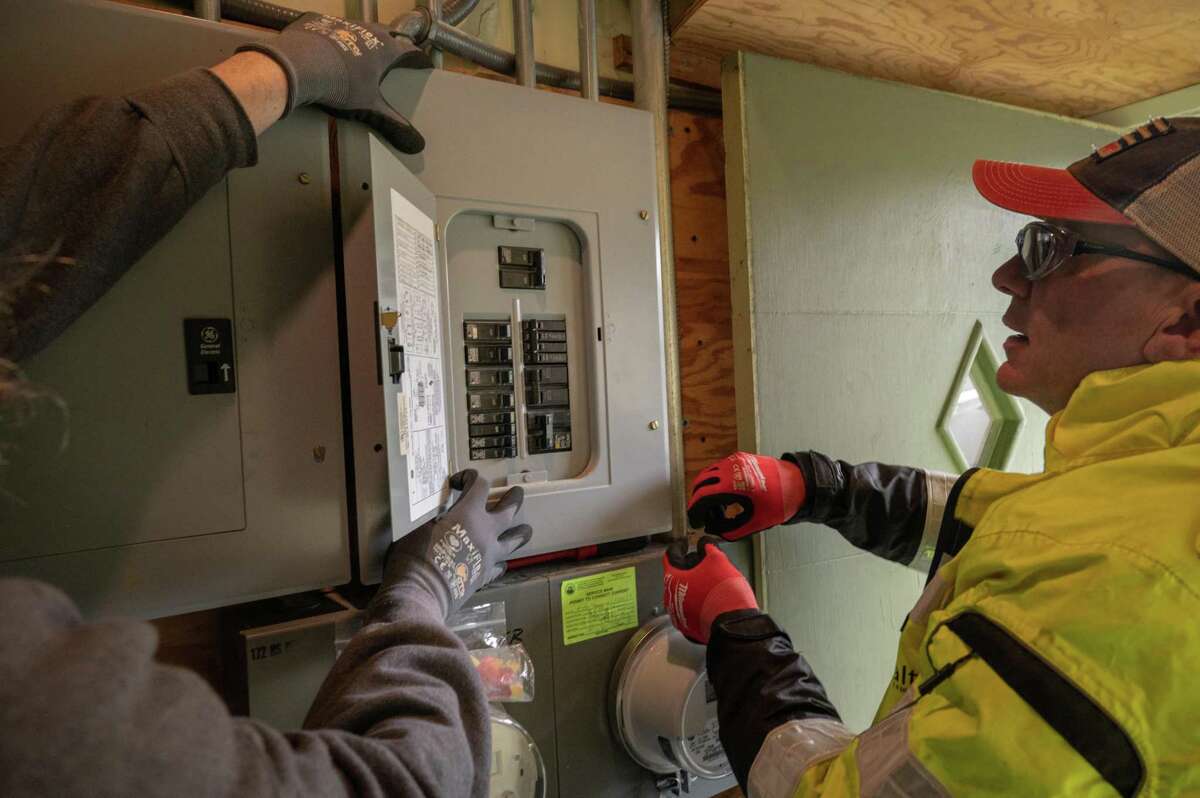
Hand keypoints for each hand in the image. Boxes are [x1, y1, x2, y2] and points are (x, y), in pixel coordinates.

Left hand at [237, 13, 432, 152]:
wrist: (299, 65)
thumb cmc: (340, 84)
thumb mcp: (370, 108)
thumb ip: (393, 124)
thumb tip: (416, 145)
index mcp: (386, 50)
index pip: (411, 51)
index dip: (418, 59)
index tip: (423, 64)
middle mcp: (369, 31)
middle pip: (389, 34)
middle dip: (393, 45)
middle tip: (393, 58)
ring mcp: (344, 24)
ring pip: (363, 29)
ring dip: (366, 39)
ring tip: (363, 53)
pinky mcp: (321, 23)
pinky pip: (335, 28)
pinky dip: (338, 37)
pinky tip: (333, 49)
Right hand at [382, 469, 531, 617]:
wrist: (420, 593)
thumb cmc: (415, 555)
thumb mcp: (417, 524)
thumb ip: (432, 512)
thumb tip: (436, 509)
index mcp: (468, 513)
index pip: (479, 485)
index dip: (470, 477)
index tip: (458, 482)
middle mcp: (485, 532)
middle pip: (508, 511)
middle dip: (514, 499)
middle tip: (517, 493)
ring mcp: (488, 555)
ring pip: (513, 541)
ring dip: (520, 533)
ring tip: (527, 529)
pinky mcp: (484, 576)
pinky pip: (499, 567)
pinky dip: (500, 563)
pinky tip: (501, 564)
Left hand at [663, 536, 757, 644]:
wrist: (734, 625)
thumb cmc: (724, 595)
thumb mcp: (718, 560)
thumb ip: (709, 548)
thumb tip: (706, 544)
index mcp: (673, 579)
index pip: (671, 555)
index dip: (679, 546)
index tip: (684, 543)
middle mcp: (671, 598)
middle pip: (677, 575)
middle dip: (690, 567)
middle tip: (704, 562)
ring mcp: (678, 614)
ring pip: (683, 593)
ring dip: (695, 586)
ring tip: (711, 582)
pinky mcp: (689, 627)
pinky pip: (691, 609)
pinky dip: (699, 602)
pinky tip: (711, 598)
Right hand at [687, 452, 806, 539]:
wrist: (799, 483)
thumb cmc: (782, 502)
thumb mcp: (757, 522)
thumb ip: (733, 530)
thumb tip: (715, 530)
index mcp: (737, 485)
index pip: (703, 496)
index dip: (695, 510)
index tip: (694, 520)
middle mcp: (733, 468)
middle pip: (700, 483)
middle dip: (698, 501)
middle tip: (702, 516)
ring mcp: (735, 460)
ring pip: (708, 474)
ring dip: (705, 491)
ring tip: (716, 508)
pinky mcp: (740, 458)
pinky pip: (718, 469)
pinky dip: (715, 483)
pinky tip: (725, 497)